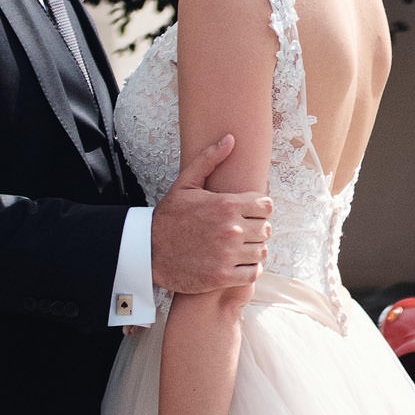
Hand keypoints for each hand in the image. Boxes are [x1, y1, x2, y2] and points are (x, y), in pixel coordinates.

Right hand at [152, 135, 270, 293]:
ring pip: (262, 251)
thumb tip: (231, 139)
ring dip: (254, 249)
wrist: (147, 251)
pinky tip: (238, 263)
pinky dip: (250, 268)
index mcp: (225, 205)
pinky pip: (253, 272)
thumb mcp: (185, 184)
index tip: (249, 213)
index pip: (266, 205)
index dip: (259, 208)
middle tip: (242, 231)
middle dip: (256, 229)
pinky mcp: (223, 276)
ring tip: (240, 247)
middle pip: (266, 229)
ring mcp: (227, 254)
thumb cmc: (168, 217)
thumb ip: (209, 159)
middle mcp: (230, 229)